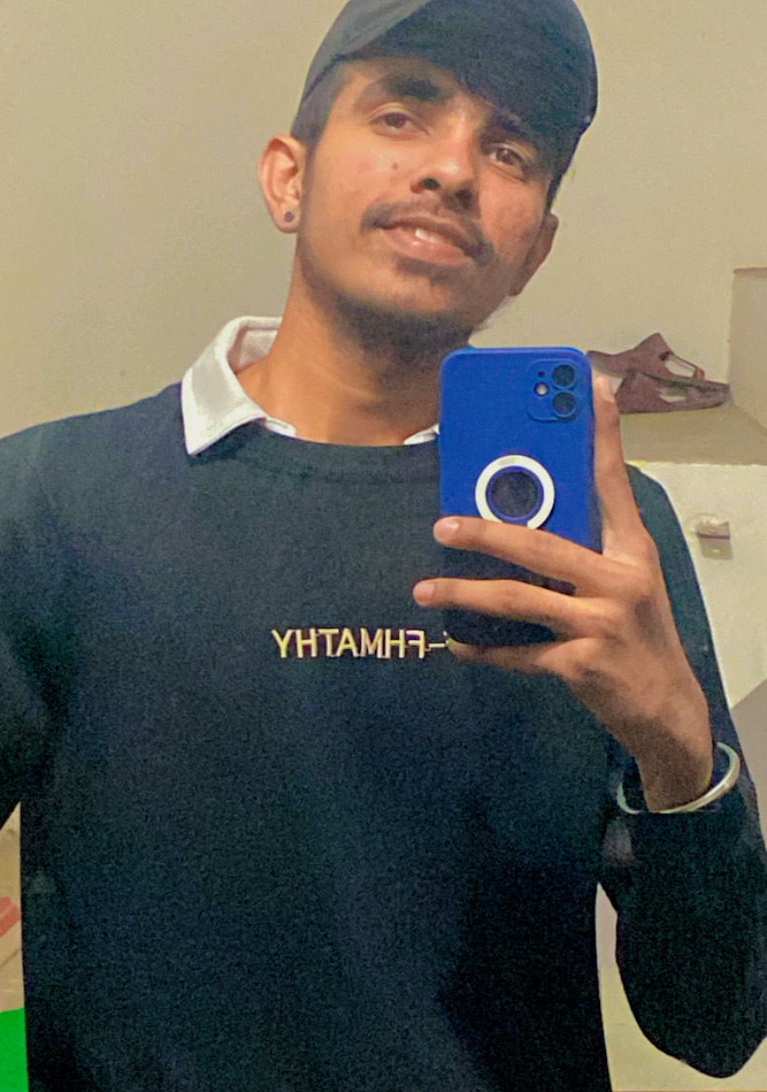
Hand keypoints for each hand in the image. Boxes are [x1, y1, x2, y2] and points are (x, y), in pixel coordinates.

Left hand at [413, 377, 712, 810]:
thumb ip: (591, 546)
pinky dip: (484, 650)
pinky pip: (519, 653)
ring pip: (517, 600)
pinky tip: (458, 643)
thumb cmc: (638, 634)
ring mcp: (601, 625)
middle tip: (441, 526)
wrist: (665, 707)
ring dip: (464, 595)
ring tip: (425, 591)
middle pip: (541, 547)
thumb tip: (537, 512)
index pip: (613, 483)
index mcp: (633, 551)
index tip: (589, 384)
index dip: (603, 434)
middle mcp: (621, 581)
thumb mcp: (629, 581)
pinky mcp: (582, 665)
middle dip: (485, 532)